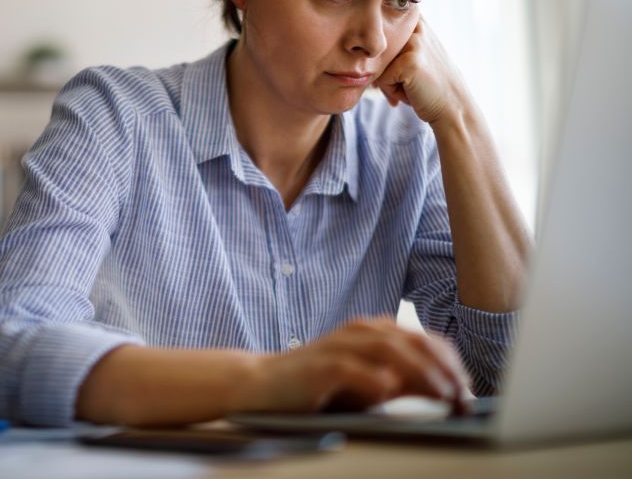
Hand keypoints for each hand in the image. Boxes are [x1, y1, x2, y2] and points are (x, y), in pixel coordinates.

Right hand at [249, 318, 470, 413]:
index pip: (424, 340)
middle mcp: (359, 332)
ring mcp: (338, 346)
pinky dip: (372, 378)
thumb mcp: (366, 384)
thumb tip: (444, 393)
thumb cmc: (317, 387)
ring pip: (388, 349)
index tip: (468, 391)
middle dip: (444, 369)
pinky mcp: (318, 366)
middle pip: (413, 341)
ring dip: (420, 372)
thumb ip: (400, 383)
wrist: (261, 385)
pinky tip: (390, 390)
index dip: (451, 364)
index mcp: (374, 332)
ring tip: (442, 394)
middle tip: (463, 397)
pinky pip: (349, 368)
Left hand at [375, 16, 469, 125]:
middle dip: (386, 72)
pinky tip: (413, 93)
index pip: (382, 29)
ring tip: (412, 87)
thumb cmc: (429, 86)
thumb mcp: (416, 55)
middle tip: (408, 84)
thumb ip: (395, 45)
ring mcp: (414, 42)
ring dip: (390, 83)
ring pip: (378, 66)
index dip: (383, 51)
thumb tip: (359, 50)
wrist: (453, 108)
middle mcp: (416, 26)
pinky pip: (382, 80)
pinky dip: (393, 92)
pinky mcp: (408, 61)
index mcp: (418, 22)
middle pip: (376, 51)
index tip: (399, 67)